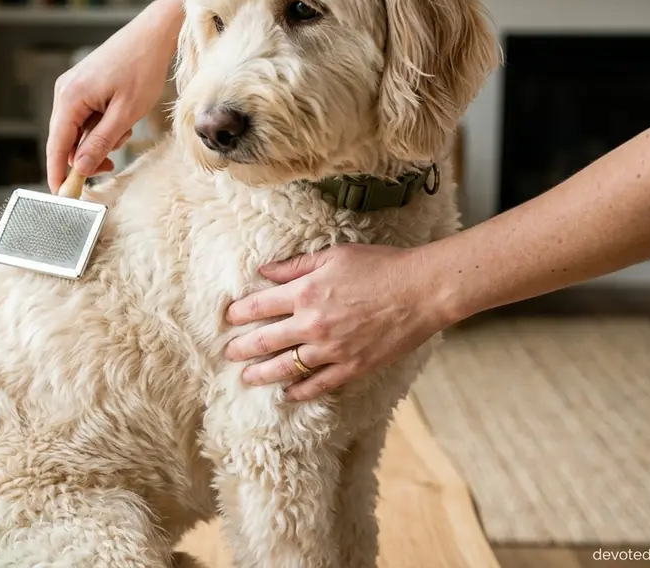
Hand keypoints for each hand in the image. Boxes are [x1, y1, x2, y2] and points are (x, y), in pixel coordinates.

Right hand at [45, 0, 181, 192]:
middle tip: (111, 165)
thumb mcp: (125, 113)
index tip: (64, 198)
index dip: (59, 175)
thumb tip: (79, 168)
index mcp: (69, 98)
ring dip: (98, 140)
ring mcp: (72, 87)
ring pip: (77, 130)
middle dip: (87, 157)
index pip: (56, 147)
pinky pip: (85, 117)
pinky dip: (101, 126)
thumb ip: (100, 142)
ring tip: (124, 130)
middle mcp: (64, 92)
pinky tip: (120, 119)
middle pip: (64, 141)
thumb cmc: (142, 68)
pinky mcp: (83, 86)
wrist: (153, 34)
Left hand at [223, 243, 451, 401]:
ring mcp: (330, 349)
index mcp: (304, 292)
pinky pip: (318, 384)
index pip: (258, 306)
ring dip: (261, 374)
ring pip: (285, 367)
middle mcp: (311, 324)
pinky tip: (287, 395)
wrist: (421, 291)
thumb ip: (295, 266)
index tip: (228, 318)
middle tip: (228, 353)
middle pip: (264, 340)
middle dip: (241, 348)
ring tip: (246, 378)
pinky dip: (299, 392)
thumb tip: (264, 271)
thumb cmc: (380, 265)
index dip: (238, 313)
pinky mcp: (351, 367)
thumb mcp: (333, 255)